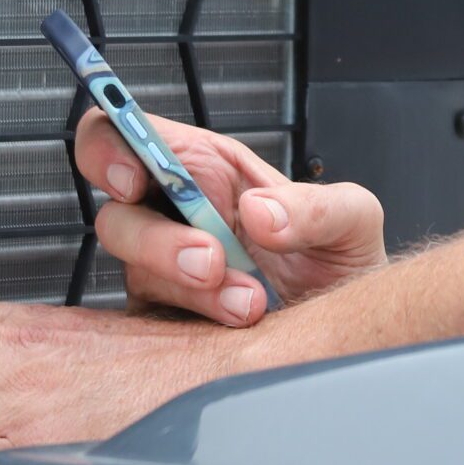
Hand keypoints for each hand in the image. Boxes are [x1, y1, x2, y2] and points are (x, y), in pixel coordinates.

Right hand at [74, 107, 385, 325]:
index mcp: (208, 168)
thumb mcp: (353, 219)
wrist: (349, 329)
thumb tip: (258, 212)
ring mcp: (167, 270)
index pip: (130, 135)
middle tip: (212, 261)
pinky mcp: (168, 321)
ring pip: (134, 273)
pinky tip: (236, 326)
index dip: (110, 147)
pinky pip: (149, 326)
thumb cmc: (342, 260)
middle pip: (116, 213)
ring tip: (251, 303)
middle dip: (155, 242)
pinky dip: (192, 326)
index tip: (131, 180)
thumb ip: (316, 207)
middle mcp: (177, 215)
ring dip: (190, 291)